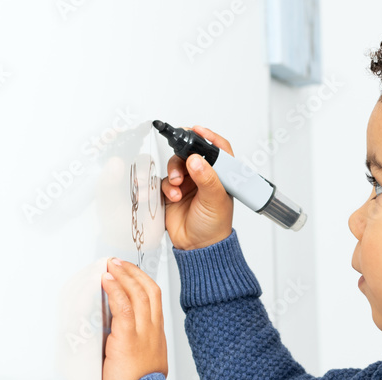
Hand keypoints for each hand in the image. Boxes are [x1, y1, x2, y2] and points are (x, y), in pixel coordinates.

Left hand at [101, 258, 167, 379]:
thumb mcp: (138, 368)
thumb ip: (130, 351)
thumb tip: (112, 342)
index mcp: (156, 339)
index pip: (154, 301)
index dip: (142, 282)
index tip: (128, 273)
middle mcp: (154, 333)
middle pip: (150, 291)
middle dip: (133, 273)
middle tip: (117, 263)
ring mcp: (144, 334)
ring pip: (139, 293)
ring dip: (123, 275)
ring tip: (110, 265)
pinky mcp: (129, 339)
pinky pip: (124, 306)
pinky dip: (115, 289)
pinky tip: (106, 280)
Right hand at [162, 125, 234, 249]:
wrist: (198, 247)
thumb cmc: (214, 226)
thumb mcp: (215, 200)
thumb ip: (207, 178)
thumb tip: (196, 159)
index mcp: (219, 175)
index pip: (217, 149)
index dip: (208, 137)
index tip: (197, 130)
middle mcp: (203, 177)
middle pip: (189, 154)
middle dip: (181, 159)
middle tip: (180, 171)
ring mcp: (186, 184)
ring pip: (174, 166)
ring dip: (173, 174)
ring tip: (176, 188)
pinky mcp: (171, 193)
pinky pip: (162, 182)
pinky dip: (164, 188)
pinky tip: (171, 197)